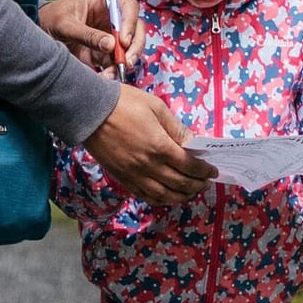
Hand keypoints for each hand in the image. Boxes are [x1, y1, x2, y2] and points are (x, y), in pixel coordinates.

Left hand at [39, 0, 144, 71]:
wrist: (39, 32)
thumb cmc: (51, 19)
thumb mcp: (65, 24)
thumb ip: (87, 34)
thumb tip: (111, 45)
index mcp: (104, 3)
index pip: (127, 7)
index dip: (130, 22)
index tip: (123, 40)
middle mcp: (111, 19)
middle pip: (135, 30)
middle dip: (135, 46)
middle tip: (126, 62)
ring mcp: (110, 37)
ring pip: (129, 49)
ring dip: (125, 62)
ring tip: (112, 74)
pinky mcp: (104, 54)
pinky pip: (115, 64)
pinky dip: (113, 72)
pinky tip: (105, 78)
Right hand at [84, 85, 215, 204]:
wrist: (90, 111)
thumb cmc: (124, 103)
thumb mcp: (156, 108)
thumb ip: (176, 128)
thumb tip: (193, 142)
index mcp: (160, 147)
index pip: (189, 165)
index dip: (204, 170)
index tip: (212, 171)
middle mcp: (148, 165)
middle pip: (179, 183)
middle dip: (196, 184)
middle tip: (205, 182)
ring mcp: (133, 174)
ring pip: (163, 195)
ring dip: (180, 196)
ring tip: (189, 192)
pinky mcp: (121, 177)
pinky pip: (144, 195)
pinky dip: (159, 199)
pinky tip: (166, 196)